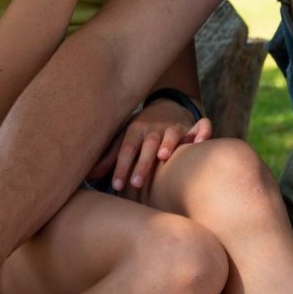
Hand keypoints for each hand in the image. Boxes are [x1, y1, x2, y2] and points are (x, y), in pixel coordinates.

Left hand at [90, 101, 211, 191]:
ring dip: (168, 143)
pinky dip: (203, 132)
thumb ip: (111, 158)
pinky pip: (201, 125)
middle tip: (136, 183)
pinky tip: (200, 143)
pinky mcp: (193, 126)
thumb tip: (89, 176)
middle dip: (142, 163)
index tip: (116, 185)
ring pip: (173, 133)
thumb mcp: (124, 140)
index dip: (121, 166)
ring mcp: (175, 126)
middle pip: (148, 144)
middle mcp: (155, 128)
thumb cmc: (142, 132)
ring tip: (163, 157)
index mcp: (136, 131)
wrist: (166, 108)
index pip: (126, 149)